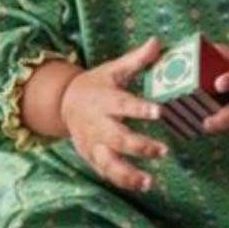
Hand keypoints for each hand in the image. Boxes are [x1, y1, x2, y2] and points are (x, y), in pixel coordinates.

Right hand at [60, 35, 168, 191]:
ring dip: (129, 174)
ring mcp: (93, 143)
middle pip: (117, 138)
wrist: (64, 102)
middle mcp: (97, 124)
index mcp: (104, 99)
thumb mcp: (114, 69)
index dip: (140, 108)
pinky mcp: (91, 157)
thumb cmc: (97, 84)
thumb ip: (137, 60)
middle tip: (164, 151)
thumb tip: (158, 42)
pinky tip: (143, 186)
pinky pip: (106, 173)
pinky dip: (122, 182)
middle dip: (140, 146)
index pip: (123, 104)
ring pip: (109, 163)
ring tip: (150, 182)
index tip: (160, 111)